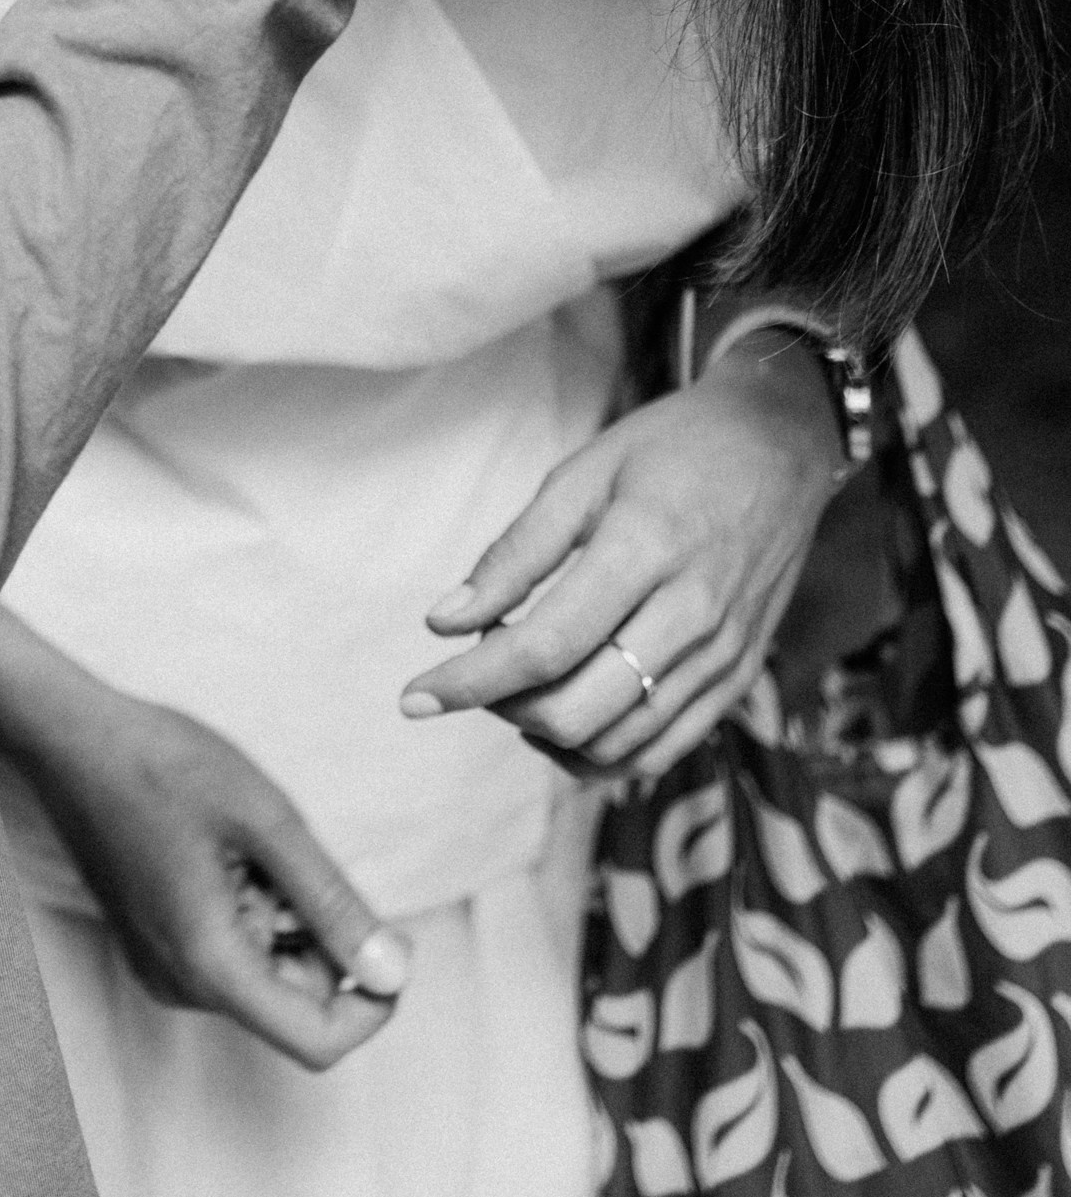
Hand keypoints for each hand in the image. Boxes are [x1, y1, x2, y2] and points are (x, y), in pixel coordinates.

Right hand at [0, 611, 407, 1069]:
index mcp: (211, 966)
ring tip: (249, 845)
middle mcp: (181, 988)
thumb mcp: (268, 822)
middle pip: (294, 1005)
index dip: (373, 1004)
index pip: (319, 1043)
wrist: (72, 739)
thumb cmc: (165, 766)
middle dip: (320, 938)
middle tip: (293, 856)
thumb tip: (394, 973)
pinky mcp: (154, 948)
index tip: (390, 938)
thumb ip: (333, 904)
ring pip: (266, 976)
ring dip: (285, 918)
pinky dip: (253, 911)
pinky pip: (231, 956)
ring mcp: (162, 971)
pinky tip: (226, 852)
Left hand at [397, 335, 840, 781]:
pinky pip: (665, 747)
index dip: (470, 681)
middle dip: (503, 708)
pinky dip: (602, 753)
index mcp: (645, 548)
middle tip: (470, 676)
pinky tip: (564, 721)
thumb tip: (442, 625)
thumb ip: (514, 553)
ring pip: (620, 743)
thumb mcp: (582, 472)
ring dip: (547, 735)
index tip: (413, 697)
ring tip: (512, 694)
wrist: (782, 443)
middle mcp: (693, 613)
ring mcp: (725, 653)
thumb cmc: (672, 447)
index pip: (545, 646)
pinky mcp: (742, 675)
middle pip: (580, 708)